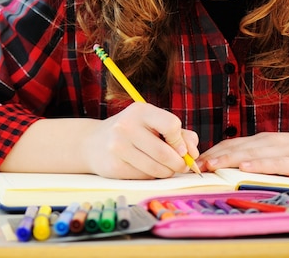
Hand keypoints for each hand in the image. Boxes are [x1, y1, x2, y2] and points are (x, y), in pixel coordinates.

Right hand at [83, 103, 198, 178]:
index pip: (171, 125)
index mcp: (141, 111)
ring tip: (167, 168)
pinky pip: (144, 177)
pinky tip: (147, 168)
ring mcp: (118, 147)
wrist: (95, 142)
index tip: (181, 148)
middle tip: (182, 166)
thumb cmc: (133, 131)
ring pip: (156, 168)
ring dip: (167, 172)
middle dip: (179, 163)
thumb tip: (193, 153)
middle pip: (165, 152)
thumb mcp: (153, 123)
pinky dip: (152, 176)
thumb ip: (179, 134)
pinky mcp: (114, 167)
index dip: (181, 141)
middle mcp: (127, 127)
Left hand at [197, 131, 288, 178]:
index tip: (191, 163)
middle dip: (211, 157)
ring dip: (227, 159)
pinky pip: (274, 162)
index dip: (210, 153)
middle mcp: (268, 141)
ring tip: (209, 166)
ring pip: (249, 153)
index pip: (230, 145)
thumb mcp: (279, 155)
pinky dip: (258, 164)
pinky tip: (245, 167)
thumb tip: (234, 169)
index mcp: (262, 141)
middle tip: (190, 166)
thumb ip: (260, 159)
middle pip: (234, 148)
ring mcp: (282, 149)